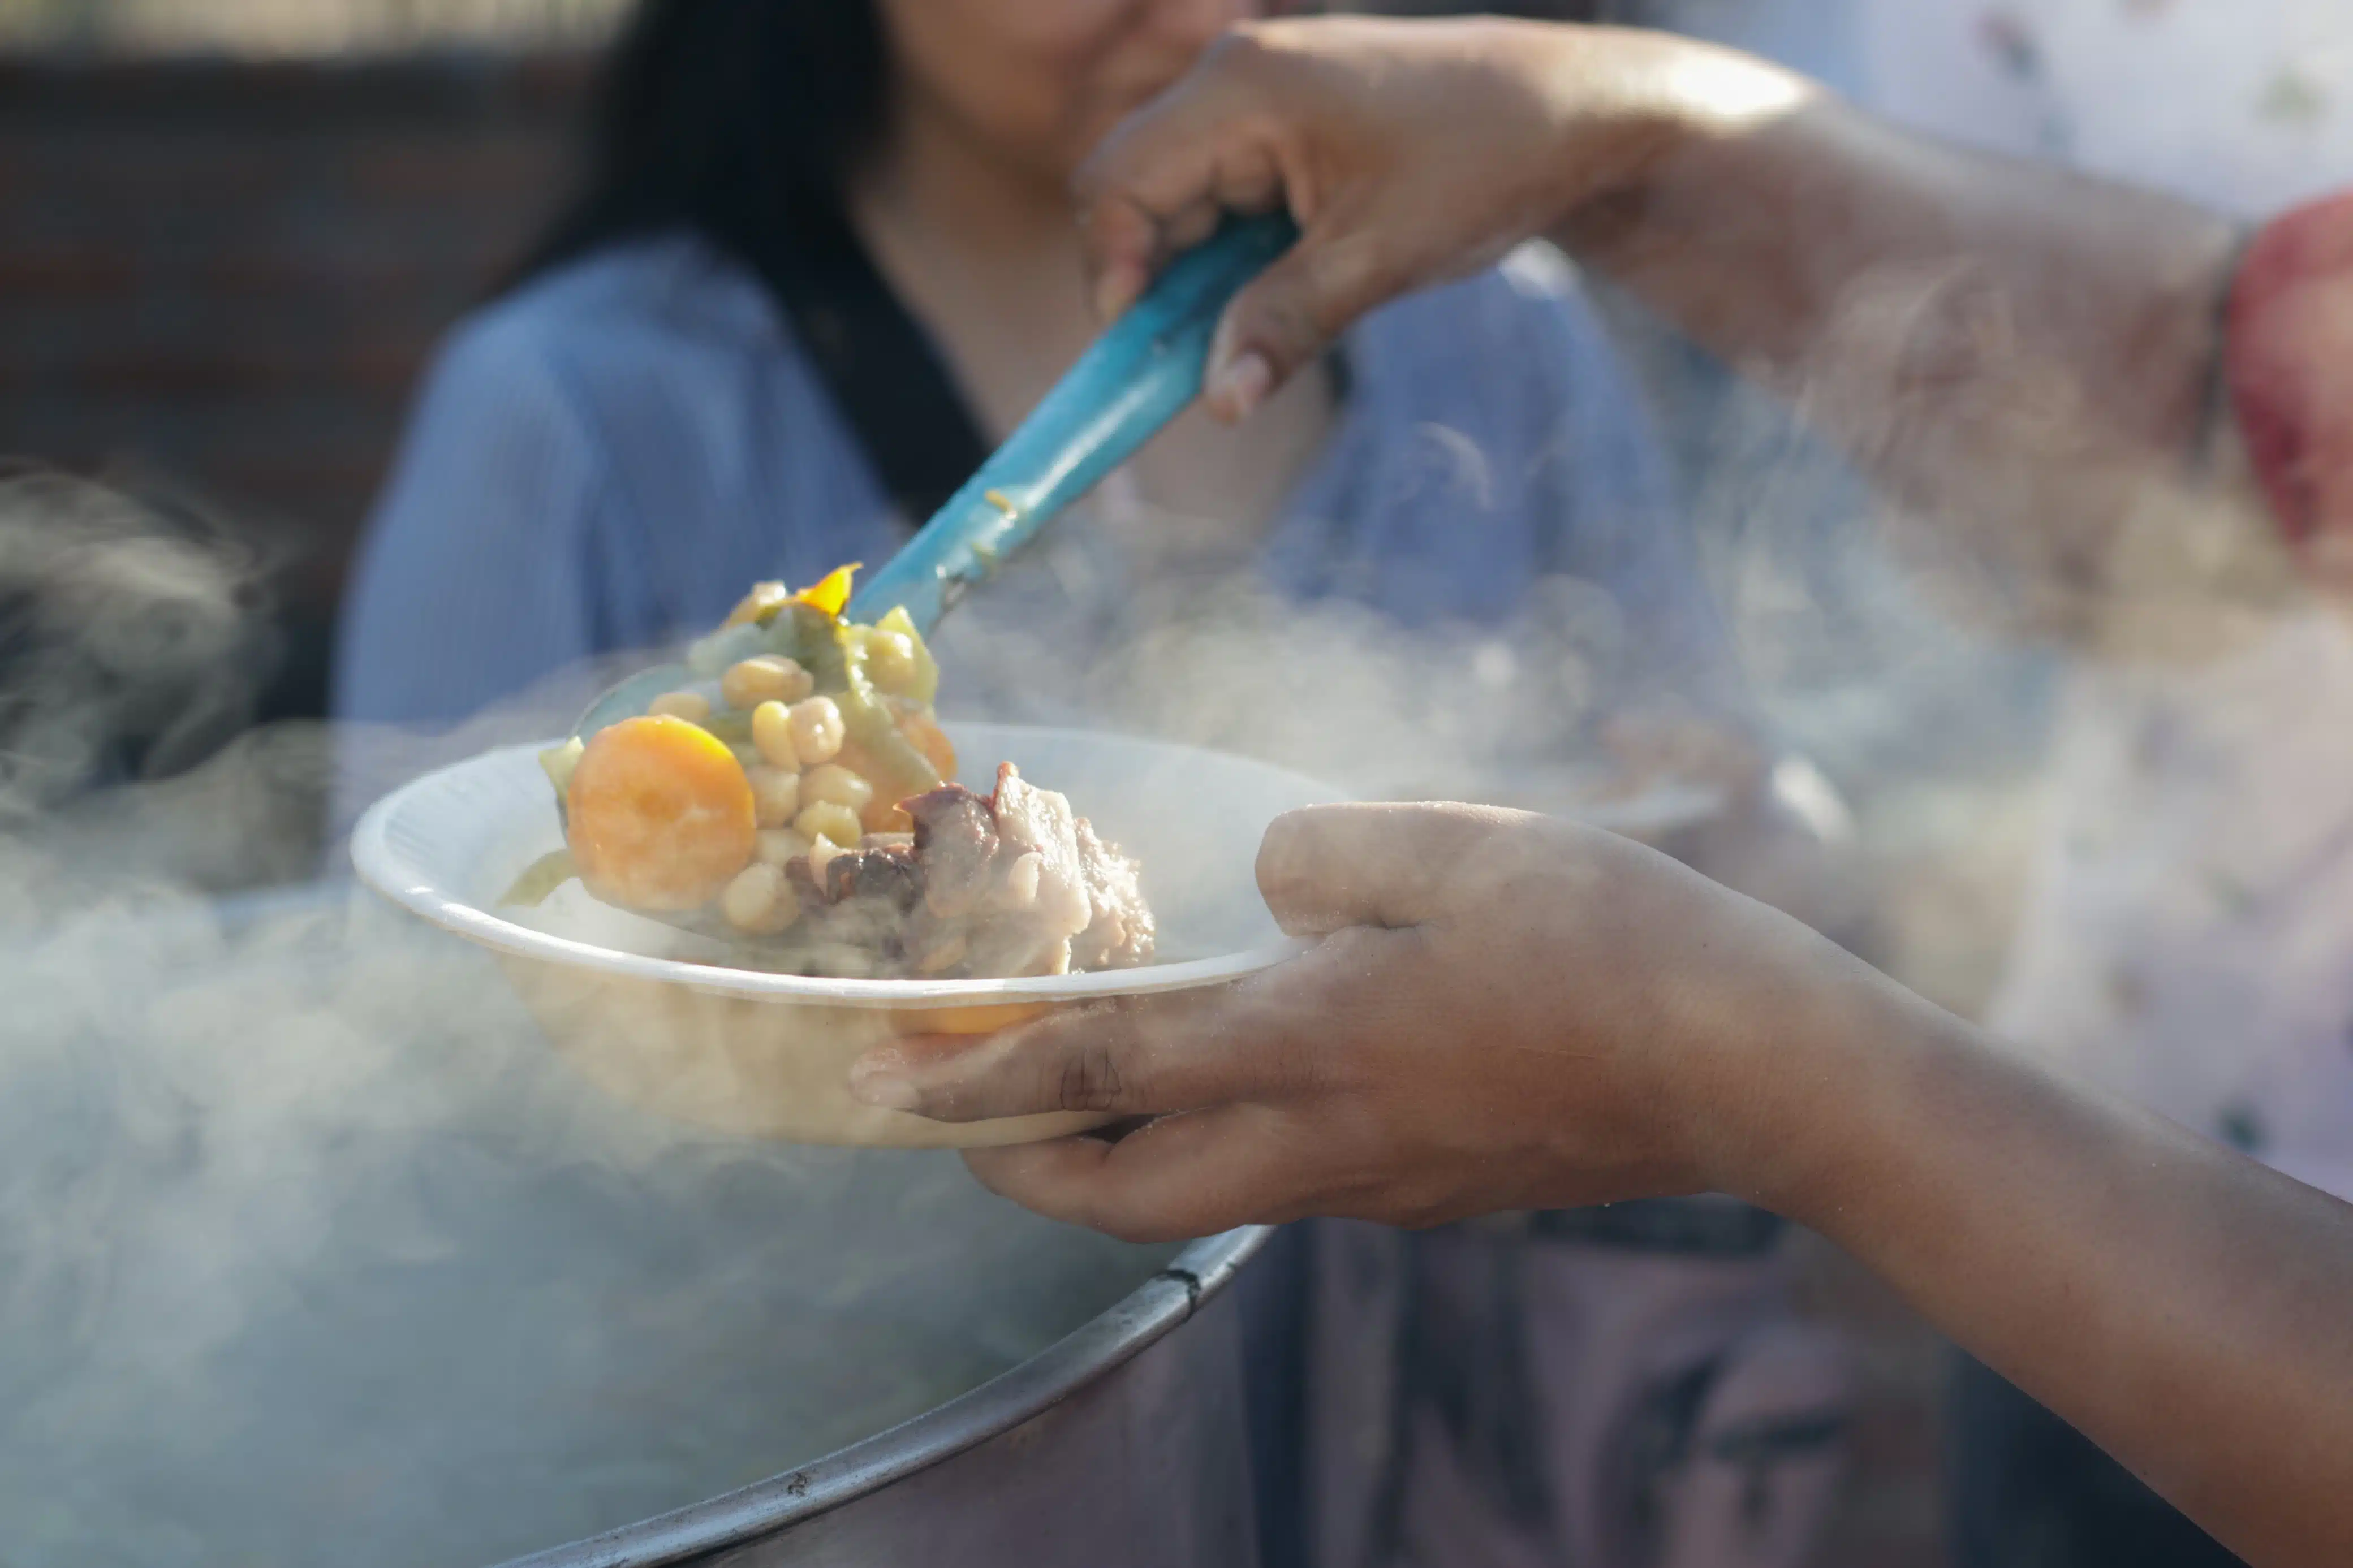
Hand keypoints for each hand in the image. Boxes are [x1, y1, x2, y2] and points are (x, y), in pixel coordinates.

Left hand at [847, 802, 1888, 1241]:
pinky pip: (1276, 1185)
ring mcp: (1372, 1183)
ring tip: (1069, 1107)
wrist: (1745, 1069)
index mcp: (1305, 1044)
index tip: (882, 1073)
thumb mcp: (1454, 847)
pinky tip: (1229, 1086)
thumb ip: (1326, 853)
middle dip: (1015, 1167)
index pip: (1095, 1072)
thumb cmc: (1609, 943)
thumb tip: (1272, 881)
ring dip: (1107, 1168)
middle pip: (1120, 1196)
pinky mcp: (1426, 1192)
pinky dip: (1205, 1152)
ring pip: (1193, 1202)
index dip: (976, 1074)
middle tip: (957, 1121)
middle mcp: (1318, 1139)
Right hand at [1075, 16, 1809, 418]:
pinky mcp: (1290, 127)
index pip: (1115, 184)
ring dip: (1196, 280)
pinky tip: (1277, 298)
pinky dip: (1233, 261)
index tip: (1143, 358)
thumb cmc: (1491, 164)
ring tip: (1247, 338)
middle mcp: (1238, 77)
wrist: (1586, 116)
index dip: (1113, 277)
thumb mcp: (1380, 260)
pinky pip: (1226, 199)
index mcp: (1244, 86)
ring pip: (1178, 202)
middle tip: (1188, 367)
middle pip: (1134, 191)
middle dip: (1150, 285)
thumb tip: (1215, 403)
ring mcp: (1263, 96)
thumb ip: (1283, 325)